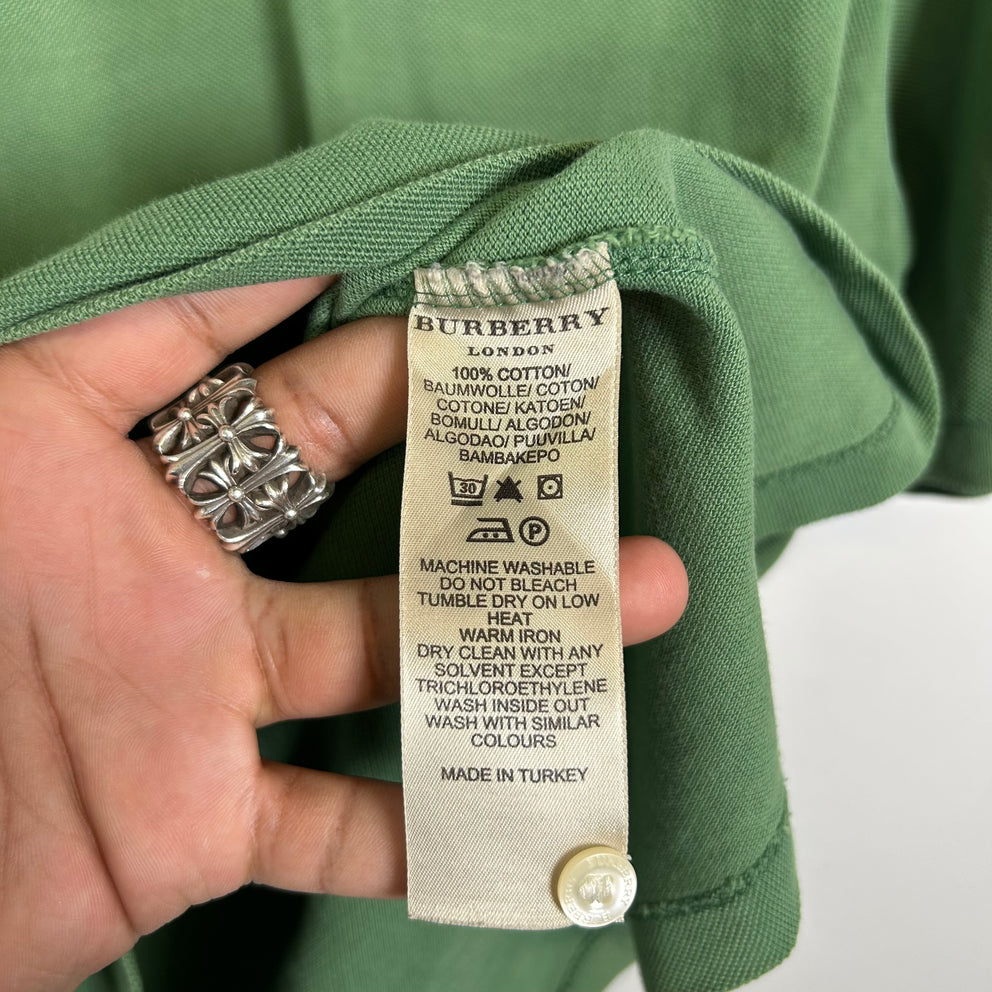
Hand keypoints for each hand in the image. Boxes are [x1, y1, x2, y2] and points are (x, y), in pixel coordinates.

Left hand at [0, 276, 688, 991]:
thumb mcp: (15, 416)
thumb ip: (145, 333)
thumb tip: (286, 263)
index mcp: (153, 485)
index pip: (315, 404)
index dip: (411, 369)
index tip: (515, 337)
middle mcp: (199, 589)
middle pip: (381, 536)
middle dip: (495, 512)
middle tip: (606, 487)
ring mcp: (211, 707)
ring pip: (385, 672)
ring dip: (507, 652)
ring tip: (635, 611)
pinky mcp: (200, 827)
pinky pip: (333, 835)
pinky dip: (426, 838)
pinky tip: (529, 815)